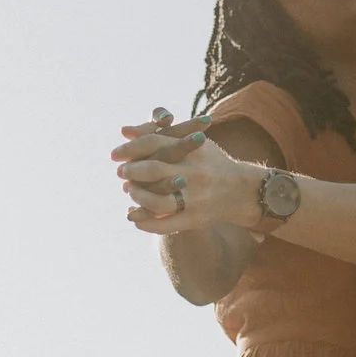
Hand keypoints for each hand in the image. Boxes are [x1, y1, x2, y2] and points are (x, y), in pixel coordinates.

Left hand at [114, 116, 262, 240]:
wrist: (241, 191)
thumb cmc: (209, 162)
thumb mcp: (190, 141)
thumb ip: (158, 134)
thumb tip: (124, 131)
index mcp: (192, 150)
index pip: (153, 144)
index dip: (129, 149)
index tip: (115, 155)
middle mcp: (194, 173)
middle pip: (154, 170)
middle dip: (131, 171)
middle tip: (121, 172)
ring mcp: (195, 198)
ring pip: (158, 201)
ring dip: (137, 197)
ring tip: (129, 191)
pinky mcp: (195, 219)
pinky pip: (164, 225)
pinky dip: (144, 222)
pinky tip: (133, 216)